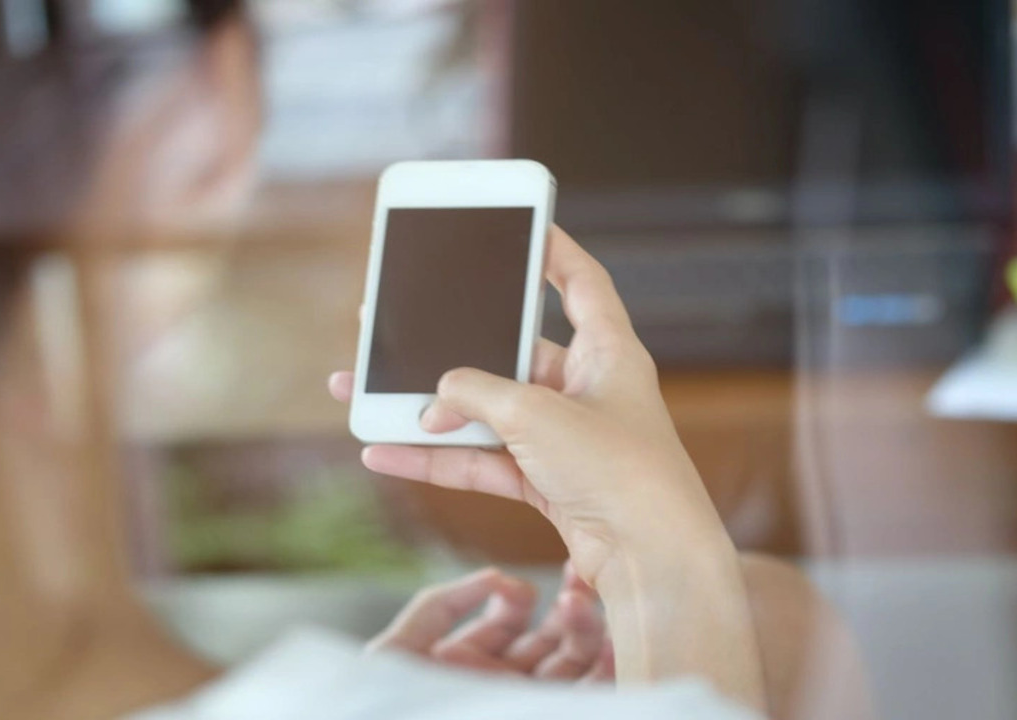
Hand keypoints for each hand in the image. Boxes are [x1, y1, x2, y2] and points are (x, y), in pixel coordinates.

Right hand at [328, 226, 725, 587]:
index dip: (552, 250)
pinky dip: (437, 460)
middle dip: (449, 350)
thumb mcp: (538, 415)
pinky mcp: (547, 482)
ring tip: (365, 395)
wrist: (651, 559)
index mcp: (607, 351)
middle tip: (397, 330)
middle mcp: (587, 389)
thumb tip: (435, 399)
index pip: (580, 282)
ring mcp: (565, 438)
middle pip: (508, 355)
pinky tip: (385, 453)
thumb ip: (478, 394)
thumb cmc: (620, 472)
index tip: (520, 225)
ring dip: (428, 411)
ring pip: (485, 414)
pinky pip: (482, 462)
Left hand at [367, 563, 613, 681]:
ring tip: (587, 606)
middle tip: (582, 580)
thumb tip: (498, 575)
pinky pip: (586, 697)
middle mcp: (501, 684)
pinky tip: (609, 644)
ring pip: (572, 665)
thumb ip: (438, 607)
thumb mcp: (397, 652)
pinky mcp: (549, 716)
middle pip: (548, 639)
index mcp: (465, 663)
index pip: (506, 620)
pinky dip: (602, 671)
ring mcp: (526, 702)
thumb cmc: (386, 705)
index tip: (526, 585)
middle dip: (568, 606)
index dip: (522, 595)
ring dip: (588, 632)